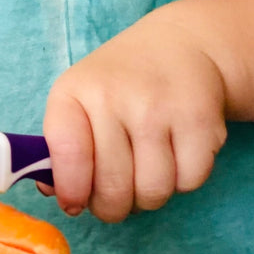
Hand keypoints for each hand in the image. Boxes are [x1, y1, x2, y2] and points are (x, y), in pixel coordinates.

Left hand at [40, 6, 227, 222]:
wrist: (181, 46)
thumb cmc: (120, 83)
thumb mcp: (79, 97)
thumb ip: (61, 146)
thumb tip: (52, 193)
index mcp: (75, 92)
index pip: (67, 154)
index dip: (70, 190)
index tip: (74, 203)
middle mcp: (115, 96)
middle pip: (113, 188)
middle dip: (113, 207)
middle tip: (115, 199)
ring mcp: (159, 108)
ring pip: (153, 192)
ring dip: (149, 197)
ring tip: (145, 173)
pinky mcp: (200, 120)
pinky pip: (189, 182)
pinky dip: (183, 181)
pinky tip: (175, 155)